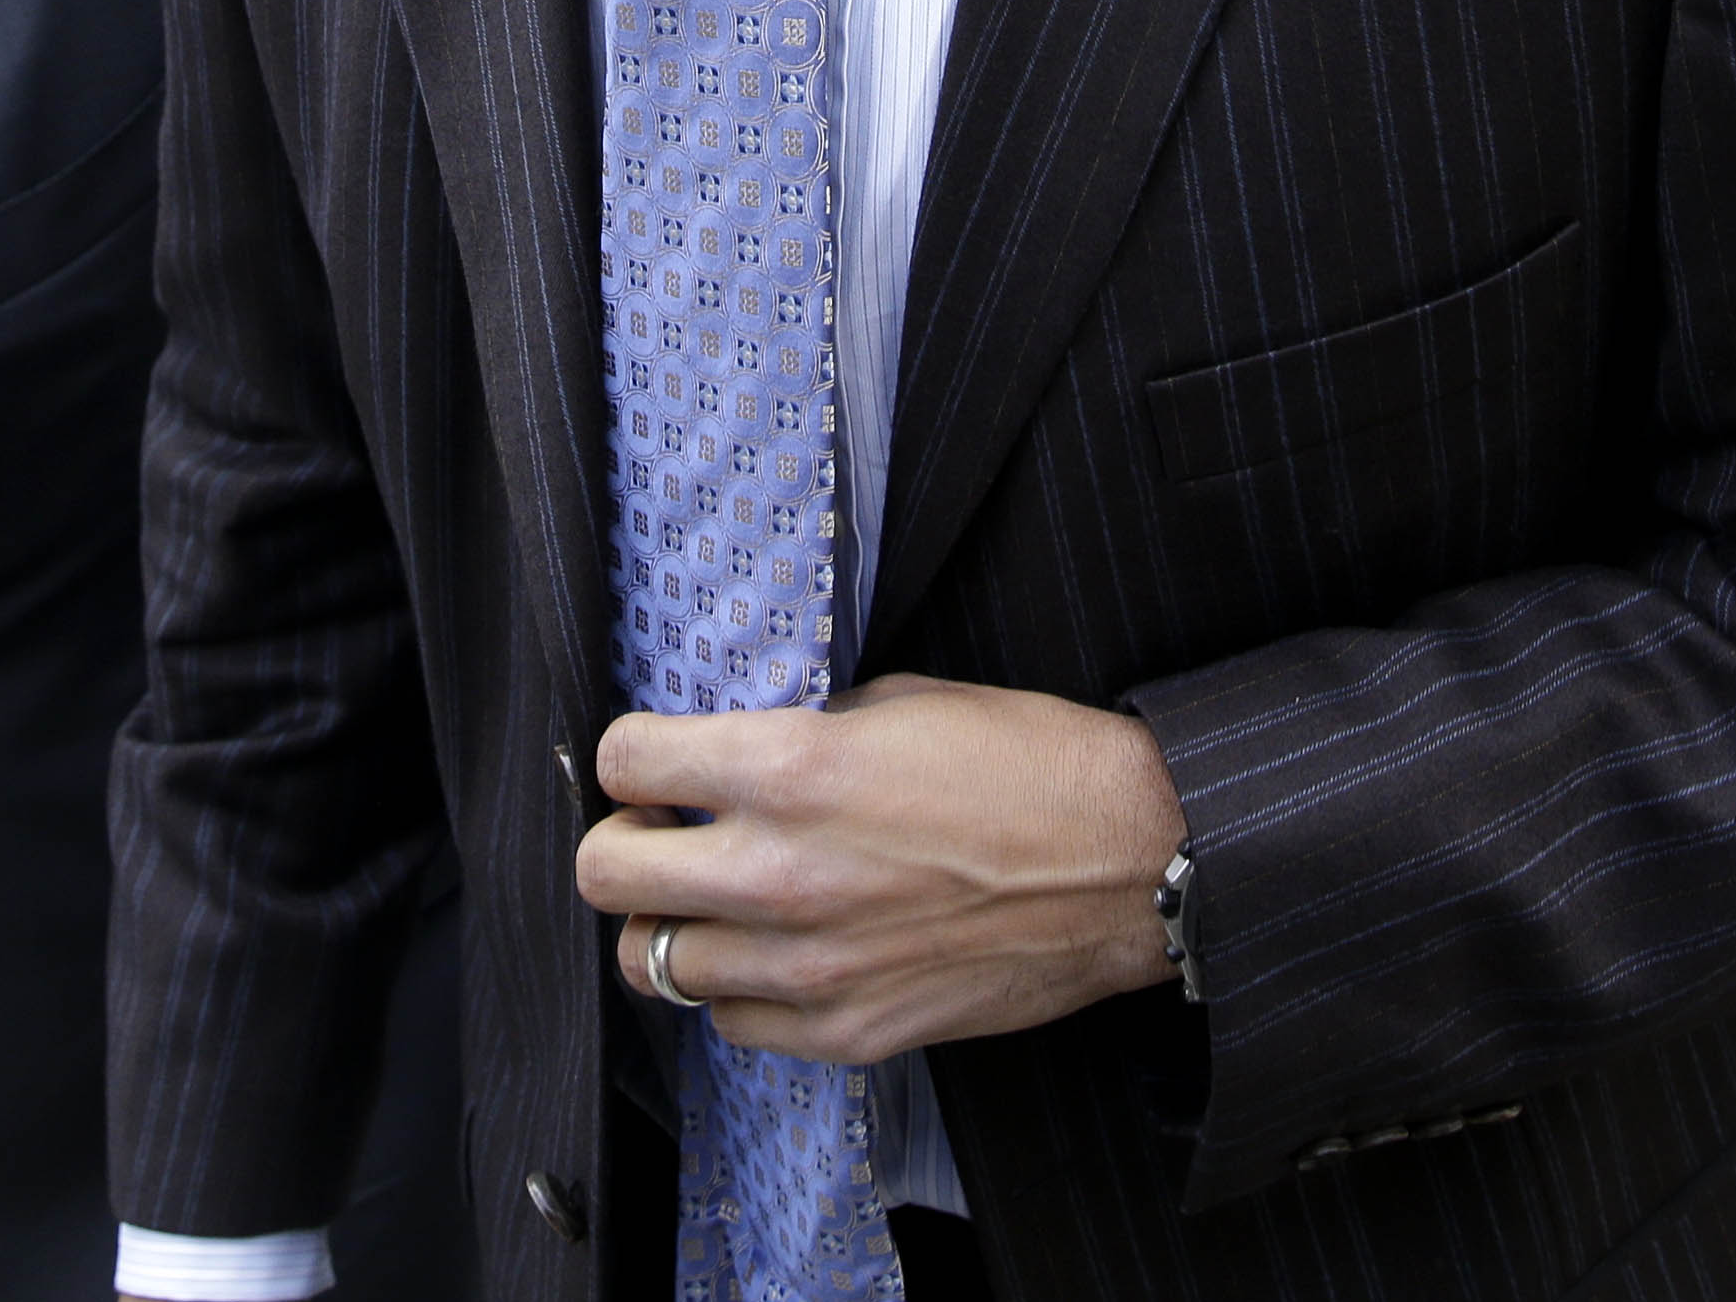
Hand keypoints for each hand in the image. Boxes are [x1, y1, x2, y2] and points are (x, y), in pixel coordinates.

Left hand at [577, 675, 1185, 1065]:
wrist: (1131, 862)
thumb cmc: (1030, 764)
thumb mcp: (901, 702)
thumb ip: (800, 732)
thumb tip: (732, 754)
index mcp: (790, 767)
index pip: (625, 762)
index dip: (633, 756)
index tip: (654, 764)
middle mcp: (780, 873)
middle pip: (604, 876)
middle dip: (622, 844)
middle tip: (662, 833)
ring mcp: (809, 966)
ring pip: (653, 962)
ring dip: (674, 924)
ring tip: (717, 900)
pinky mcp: (847, 1032)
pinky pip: (731, 1022)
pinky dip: (737, 988)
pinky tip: (777, 952)